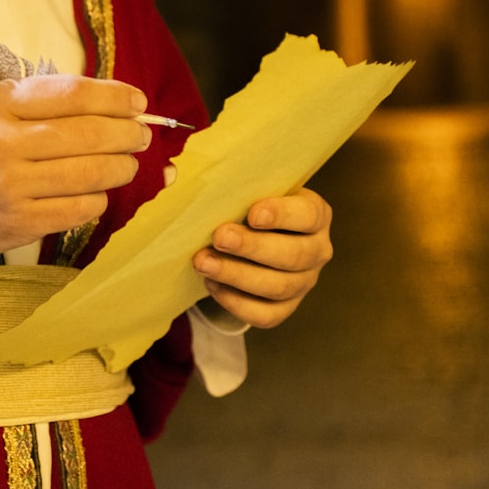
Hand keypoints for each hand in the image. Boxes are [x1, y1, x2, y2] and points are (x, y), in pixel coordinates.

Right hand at [0, 75, 150, 256]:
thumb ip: (42, 100)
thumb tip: (112, 103)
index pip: (74, 94)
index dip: (116, 98)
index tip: (139, 103)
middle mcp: (3, 142)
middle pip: (90, 134)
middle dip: (128, 134)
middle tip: (142, 136)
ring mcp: (11, 186)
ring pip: (91, 173)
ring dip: (121, 168)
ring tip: (127, 164)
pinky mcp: (19, 222)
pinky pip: (80, 208)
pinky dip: (98, 198)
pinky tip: (96, 191)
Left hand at [192, 188, 331, 328]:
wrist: (246, 237)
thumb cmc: (246, 206)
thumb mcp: (244, 189)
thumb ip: (221, 182)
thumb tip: (172, 173)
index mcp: (314, 214)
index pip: (308, 215)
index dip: (282, 215)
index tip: (252, 214)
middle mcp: (317, 249)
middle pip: (294, 255)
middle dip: (253, 247)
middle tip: (219, 237)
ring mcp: (304, 282)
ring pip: (278, 286)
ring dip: (237, 275)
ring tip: (203, 262)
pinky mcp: (286, 307)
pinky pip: (266, 315)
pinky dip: (237, 302)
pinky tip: (212, 284)